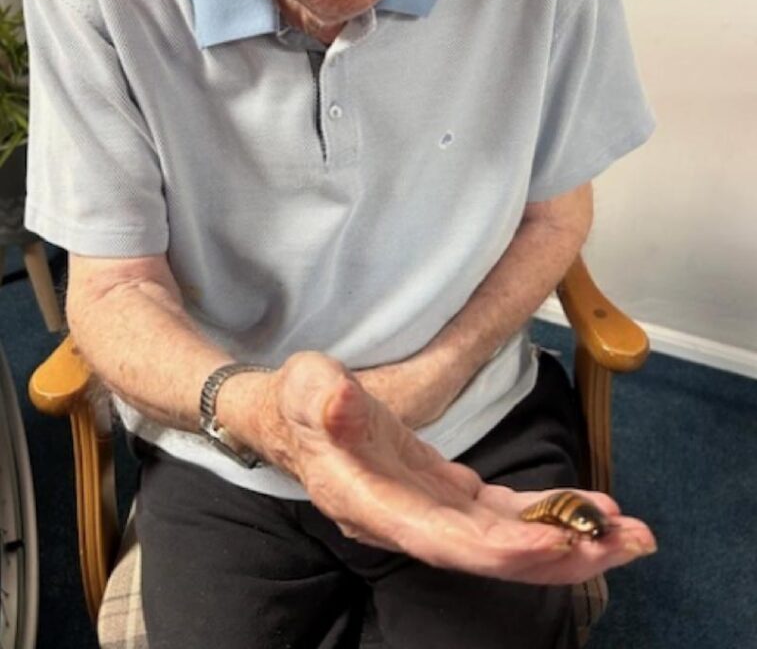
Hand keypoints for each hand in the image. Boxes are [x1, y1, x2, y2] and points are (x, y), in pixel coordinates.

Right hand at [270, 352, 655, 582]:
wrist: (296, 421)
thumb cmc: (299, 404)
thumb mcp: (306, 387)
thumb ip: (325, 399)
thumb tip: (340, 401)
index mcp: (374, 503)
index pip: (445, 538)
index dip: (502, 548)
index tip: (558, 543)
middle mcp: (409, 521)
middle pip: (490, 552)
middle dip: (560, 553)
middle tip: (628, 541)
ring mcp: (432, 512)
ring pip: (506, 539)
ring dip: (568, 539)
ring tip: (629, 532)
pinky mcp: (448, 496)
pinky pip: (504, 513)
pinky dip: (546, 512)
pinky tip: (586, 508)